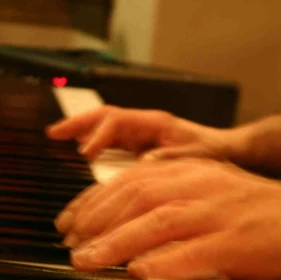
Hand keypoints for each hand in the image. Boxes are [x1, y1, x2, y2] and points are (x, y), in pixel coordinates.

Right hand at [46, 106, 238, 162]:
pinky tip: (80, 154)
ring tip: (56, 136)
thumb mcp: (196, 157)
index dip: (99, 136)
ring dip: (80, 129)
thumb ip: (171, 158)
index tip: (86, 154)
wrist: (227, 151)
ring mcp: (140, 134)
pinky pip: (110, 141)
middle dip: (78, 122)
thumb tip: (144, 163)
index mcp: (155, 123)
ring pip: (103, 126)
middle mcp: (144, 125)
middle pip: (104, 116)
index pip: (118, 121)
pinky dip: (93, 143)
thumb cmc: (213, 153)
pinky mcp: (139, 146)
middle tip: (53, 133)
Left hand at [55, 159, 280, 279]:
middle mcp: (202, 186)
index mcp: (195, 171)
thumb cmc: (267, 211)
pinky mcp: (236, 244)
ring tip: (88, 259)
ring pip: (156, 222)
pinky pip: (191, 254)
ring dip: (116, 242)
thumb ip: (178, 195)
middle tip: (69, 242)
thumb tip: (132, 220)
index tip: (71, 219)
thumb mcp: (217, 188)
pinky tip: (138, 272)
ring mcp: (219, 214)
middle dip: (95, 220)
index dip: (94, 199)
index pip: (132, 179)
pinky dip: (161, 263)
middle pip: (136, 196)